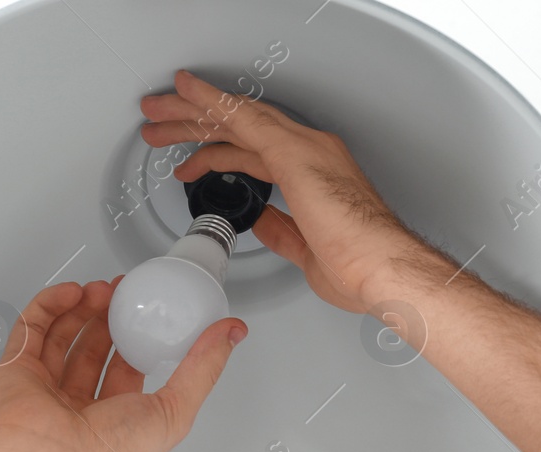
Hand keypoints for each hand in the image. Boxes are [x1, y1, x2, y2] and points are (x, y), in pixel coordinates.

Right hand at [0, 277, 246, 451]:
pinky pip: (32, 328)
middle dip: (110, 315)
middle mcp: (79, 403)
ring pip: (64, 335)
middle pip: (94, 346)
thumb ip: (203, 368)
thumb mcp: (175, 410)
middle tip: (124, 291)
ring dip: (83, 308)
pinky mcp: (17, 369)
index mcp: (115, 417)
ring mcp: (45, 385)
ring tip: (102, 288)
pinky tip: (72, 292)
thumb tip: (232, 333)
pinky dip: (51, 305)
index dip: (139, 336)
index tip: (152, 310)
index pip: (127, 367)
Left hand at [140, 69, 441, 314]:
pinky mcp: (294, 154)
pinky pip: (244, 118)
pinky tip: (188, 95)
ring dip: (193, 113)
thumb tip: (262, 221)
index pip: (256, 151)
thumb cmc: (361, 267)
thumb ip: (282, 230)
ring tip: (157, 113)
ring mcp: (304, 148)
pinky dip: (213, 103)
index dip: (220, 150)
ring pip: (237, 118)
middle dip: (197, 124)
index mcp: (316, 172)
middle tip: (162, 124)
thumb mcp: (307, 249)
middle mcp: (312, 150)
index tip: (194, 155)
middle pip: (241, 128)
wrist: (383, 267)